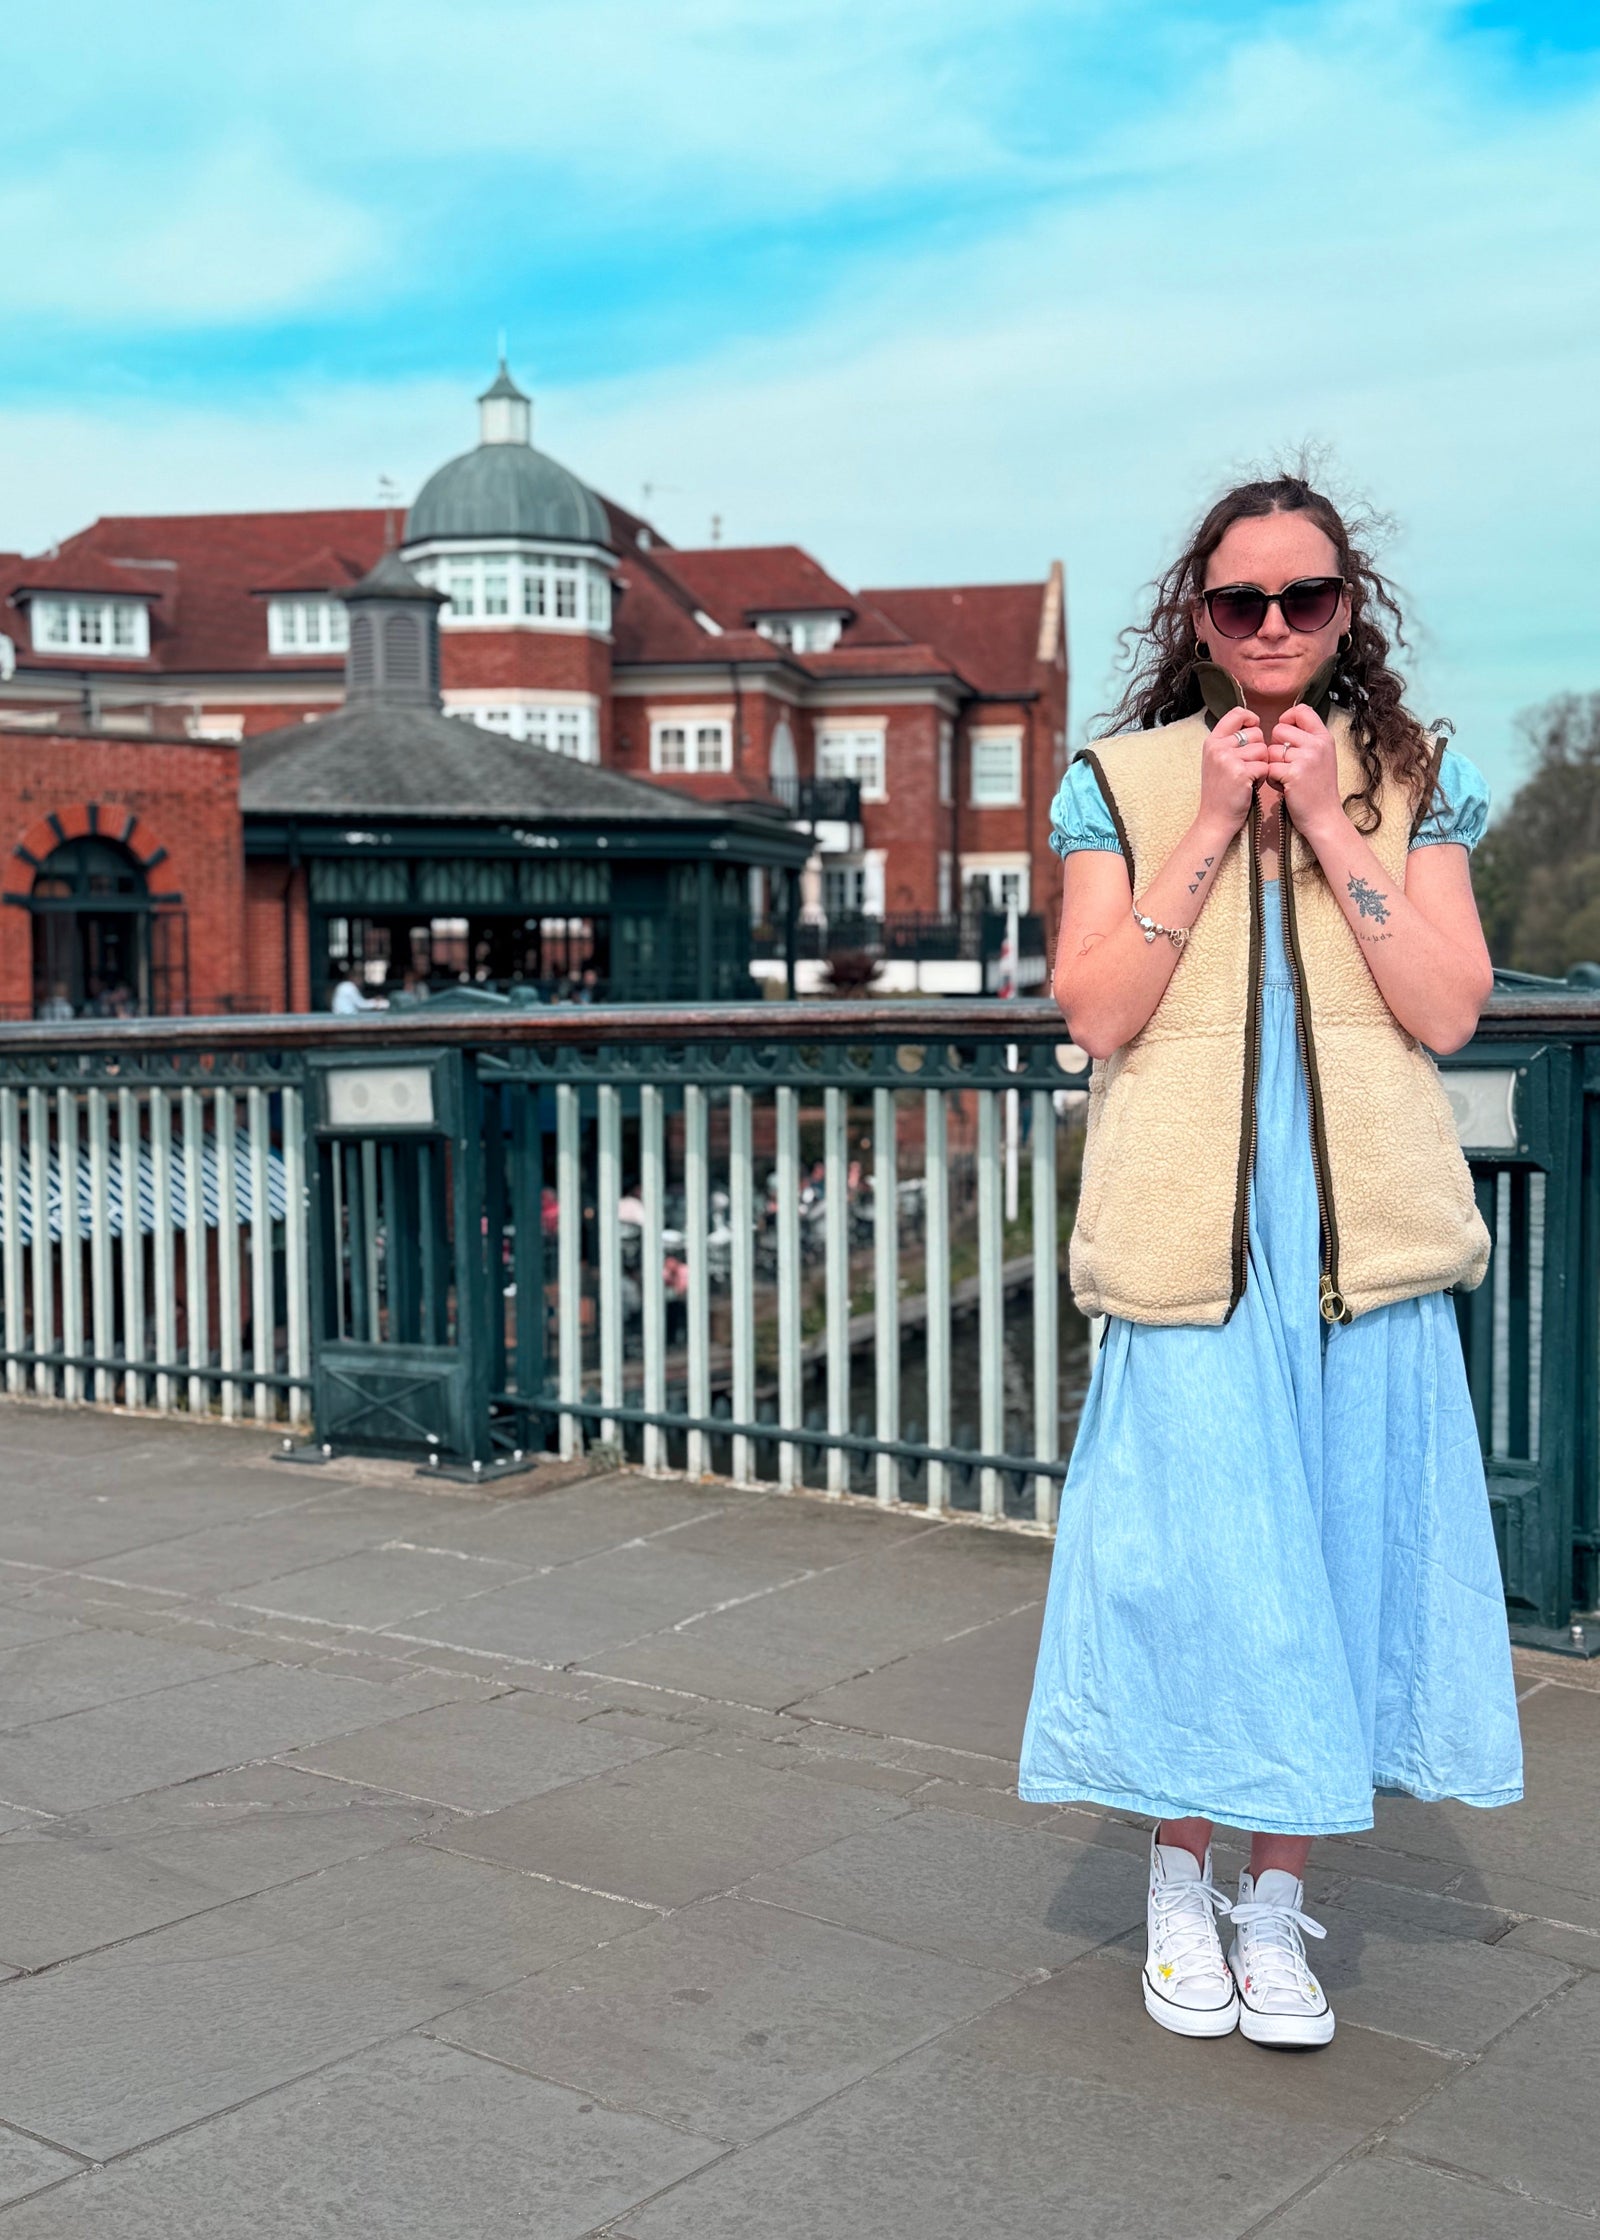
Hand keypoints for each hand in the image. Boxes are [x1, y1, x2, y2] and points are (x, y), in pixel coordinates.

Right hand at [1200, 707, 1270, 833]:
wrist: (1215, 819)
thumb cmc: (1221, 791)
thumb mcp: (1217, 761)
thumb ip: (1229, 742)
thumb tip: (1253, 723)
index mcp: (1212, 741)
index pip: (1237, 714)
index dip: (1251, 718)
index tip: (1254, 728)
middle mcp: (1217, 747)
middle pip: (1255, 733)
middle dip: (1259, 749)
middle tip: (1249, 766)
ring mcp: (1227, 759)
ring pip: (1262, 749)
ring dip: (1262, 764)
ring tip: (1250, 777)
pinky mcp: (1240, 773)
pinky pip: (1264, 766)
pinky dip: (1262, 777)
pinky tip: (1251, 785)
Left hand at [1267, 706, 1344, 839]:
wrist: (1324, 817)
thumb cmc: (1318, 789)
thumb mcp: (1322, 757)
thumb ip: (1308, 739)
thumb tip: (1286, 722)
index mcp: (1324, 737)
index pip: (1301, 710)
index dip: (1287, 718)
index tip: (1283, 732)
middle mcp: (1317, 744)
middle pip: (1279, 729)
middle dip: (1274, 746)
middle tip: (1284, 764)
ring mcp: (1306, 758)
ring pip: (1271, 750)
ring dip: (1272, 765)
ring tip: (1285, 778)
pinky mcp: (1294, 773)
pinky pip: (1269, 768)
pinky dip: (1271, 779)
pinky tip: (1283, 787)